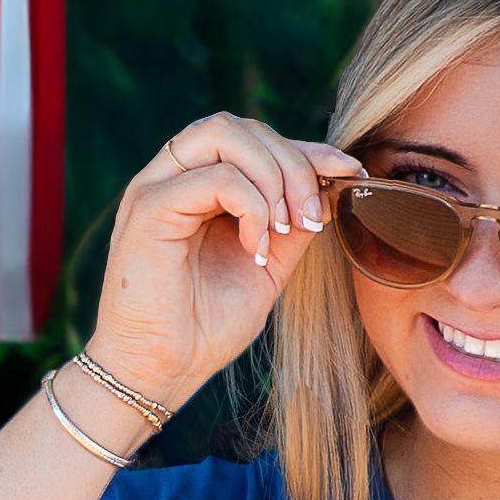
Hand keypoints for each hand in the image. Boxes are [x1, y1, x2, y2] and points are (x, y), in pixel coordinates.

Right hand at [84, 113, 360, 412]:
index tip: (351, 172)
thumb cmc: (204, 327)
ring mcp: (155, 187)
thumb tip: (330, 184)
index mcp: (195, 185)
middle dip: (294, 163)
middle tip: (313, 219)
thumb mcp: (267, 265)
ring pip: (224, 133)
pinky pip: (216, 177)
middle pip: (241, 126)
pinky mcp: (148, 209)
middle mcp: (171, 177)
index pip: (253, 139)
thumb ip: (290, 222)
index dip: (307, 149)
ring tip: (286, 228)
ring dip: (273, 176)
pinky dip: (251, 206)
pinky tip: (256, 248)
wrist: (160, 372)